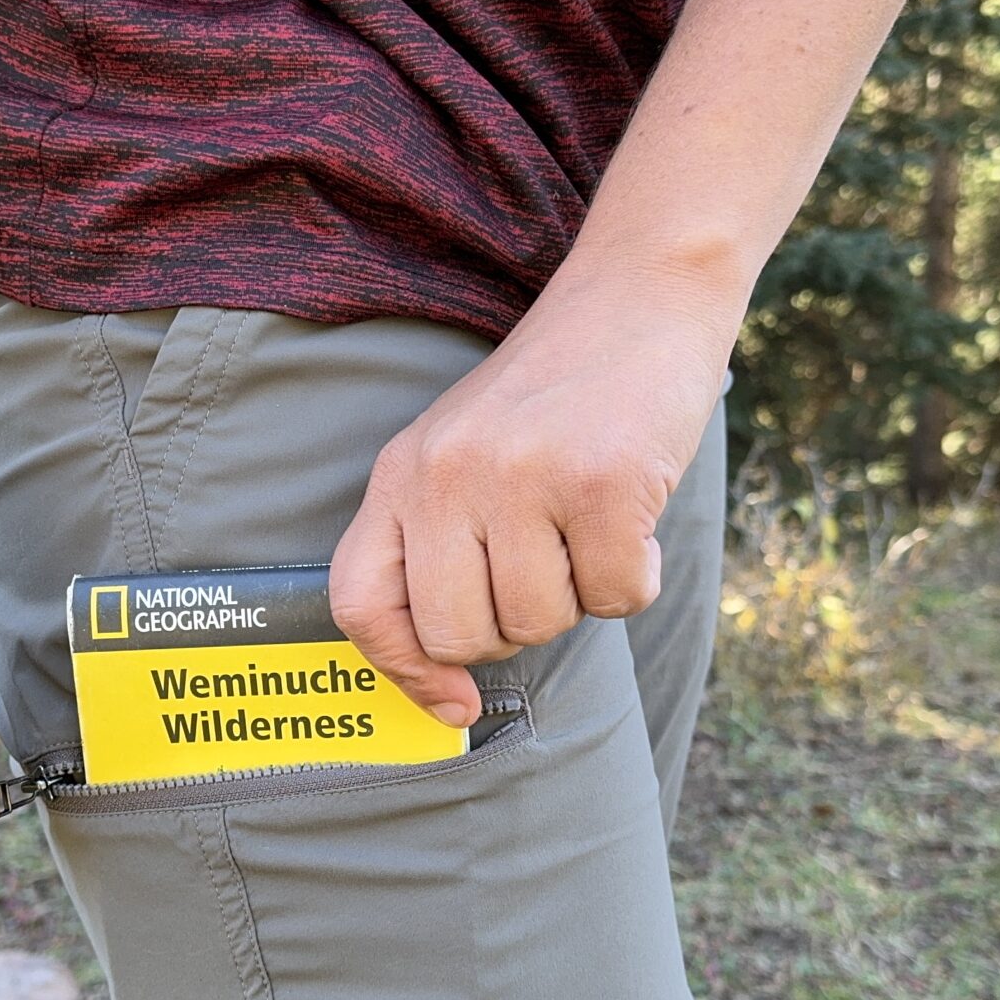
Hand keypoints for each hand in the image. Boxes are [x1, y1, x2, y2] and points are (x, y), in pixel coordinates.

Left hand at [329, 270, 733, 724]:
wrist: (637, 298)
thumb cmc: (554, 397)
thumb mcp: (464, 455)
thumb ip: (439, 548)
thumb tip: (448, 693)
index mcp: (401, 472)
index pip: (361, 602)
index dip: (402, 670)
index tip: (454, 701)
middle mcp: (447, 475)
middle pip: (459, 634)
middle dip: (513, 625)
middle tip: (547, 562)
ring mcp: (521, 477)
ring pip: (541, 623)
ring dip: (581, 593)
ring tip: (588, 521)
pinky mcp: (600, 482)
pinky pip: (617, 597)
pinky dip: (638, 574)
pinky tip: (633, 515)